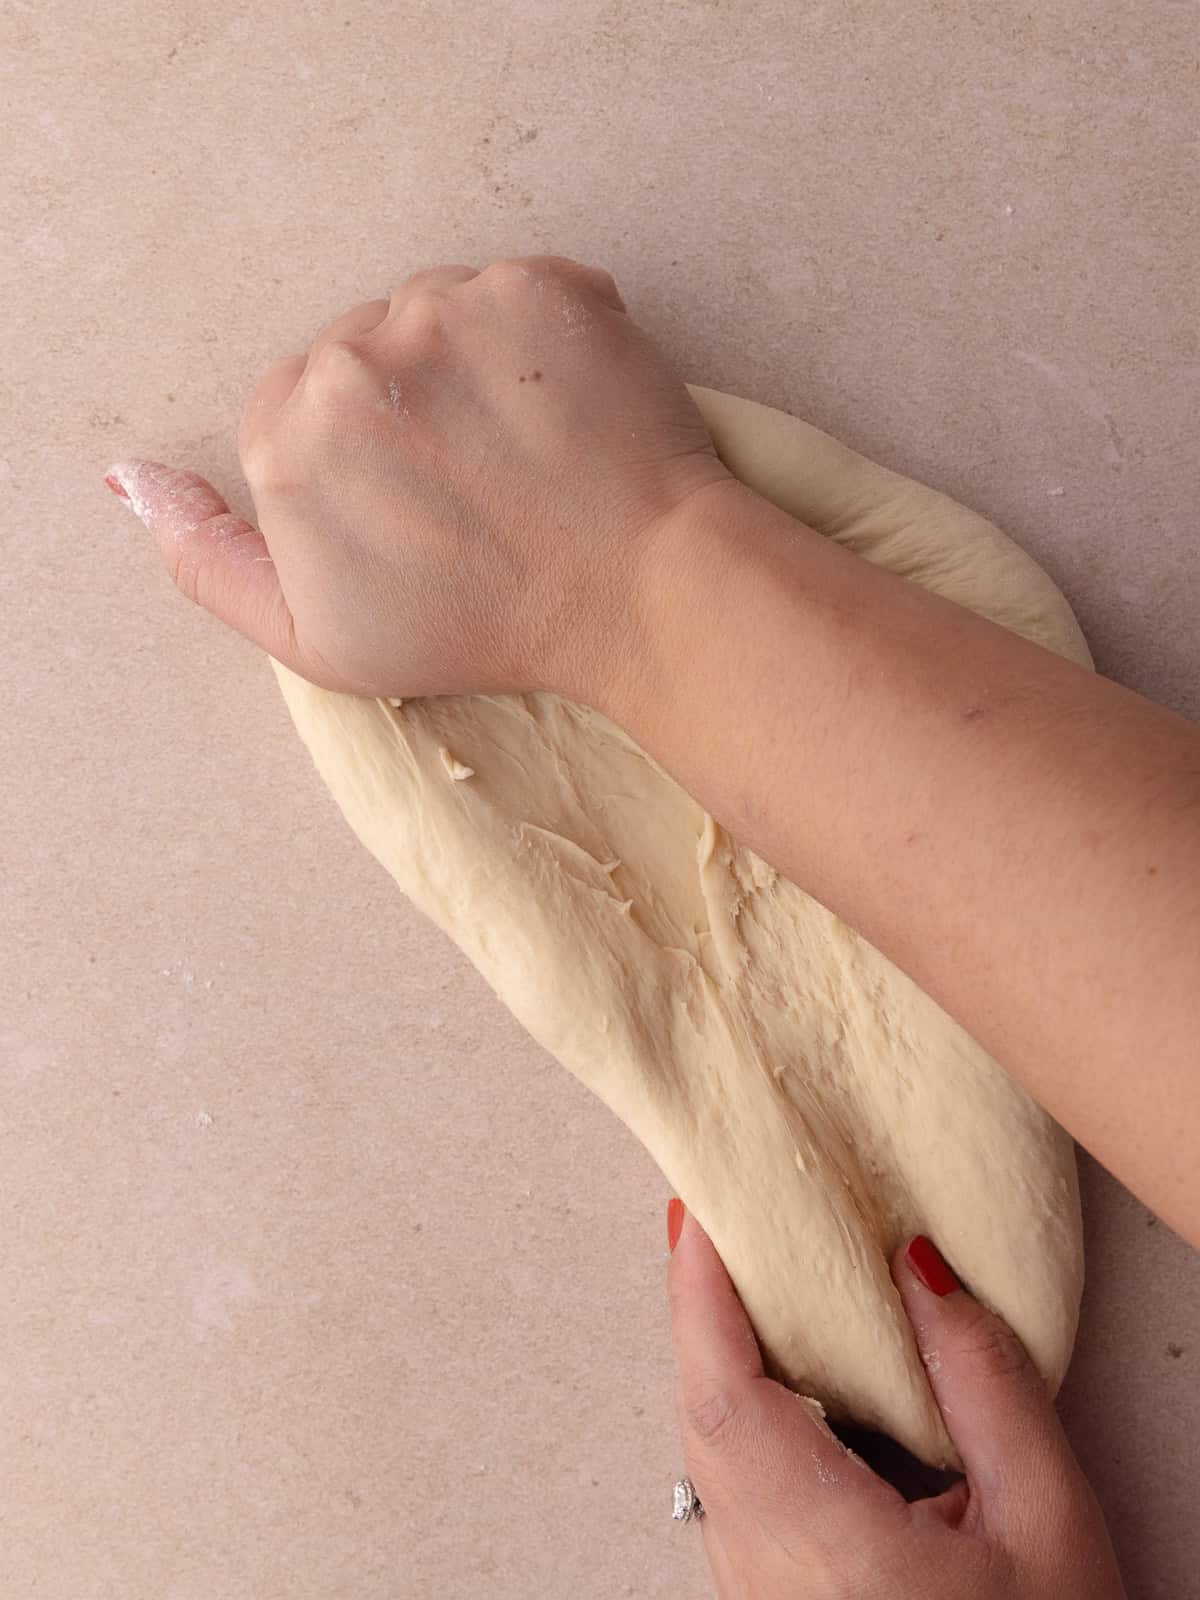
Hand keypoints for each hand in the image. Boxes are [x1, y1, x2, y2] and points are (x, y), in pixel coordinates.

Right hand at [106, 256, 727, 700]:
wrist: (635, 595)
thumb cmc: (480, 629)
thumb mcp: (314, 639)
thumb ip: (206, 558)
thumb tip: (130, 480)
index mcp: (286, 435)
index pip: (297, 413)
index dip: (363, 465)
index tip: (417, 510)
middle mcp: (352, 356)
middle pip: (362, 356)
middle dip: (411, 410)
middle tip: (477, 483)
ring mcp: (451, 310)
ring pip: (439, 316)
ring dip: (473, 367)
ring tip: (524, 449)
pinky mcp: (540, 285)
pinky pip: (520, 294)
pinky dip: (544, 341)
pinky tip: (566, 410)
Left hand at [667, 1204, 1125, 1598]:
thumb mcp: (1048, 1519)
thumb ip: (985, 1382)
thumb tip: (918, 1266)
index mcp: (829, 1551)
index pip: (726, 1401)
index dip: (700, 1297)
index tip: (703, 1217)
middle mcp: (765, 1576)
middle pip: (701, 1415)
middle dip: (702, 1306)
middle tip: (722, 1220)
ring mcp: (753, 1592)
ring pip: (706, 1448)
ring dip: (716, 1354)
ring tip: (745, 1273)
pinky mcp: (764, 1595)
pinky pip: (727, 1482)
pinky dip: (740, 1405)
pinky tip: (774, 1365)